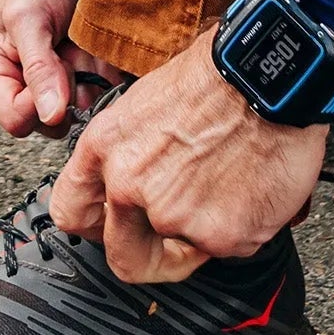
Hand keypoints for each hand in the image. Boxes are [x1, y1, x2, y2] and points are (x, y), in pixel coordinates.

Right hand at [0, 0, 118, 135]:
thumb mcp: (28, 18)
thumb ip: (37, 67)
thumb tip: (50, 117)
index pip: (16, 119)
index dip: (42, 102)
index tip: (56, 65)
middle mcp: (11, 90)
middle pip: (48, 125)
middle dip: (67, 89)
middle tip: (67, 50)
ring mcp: (45, 93)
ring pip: (77, 116)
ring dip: (88, 82)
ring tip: (79, 48)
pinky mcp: (73, 89)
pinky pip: (98, 102)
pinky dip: (103, 79)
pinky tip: (92, 54)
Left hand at [47, 29, 326, 283]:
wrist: (264, 79)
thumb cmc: (214, 79)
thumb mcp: (143, 104)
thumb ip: (127, 155)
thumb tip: (125, 188)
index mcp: (104, 148)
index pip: (70, 213)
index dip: (94, 227)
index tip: (112, 228)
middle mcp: (128, 187)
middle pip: (122, 256)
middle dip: (149, 251)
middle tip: (174, 232)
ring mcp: (172, 216)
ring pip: (180, 254)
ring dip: (199, 233)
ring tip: (220, 189)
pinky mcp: (218, 237)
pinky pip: (223, 250)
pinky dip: (237, 230)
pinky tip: (246, 191)